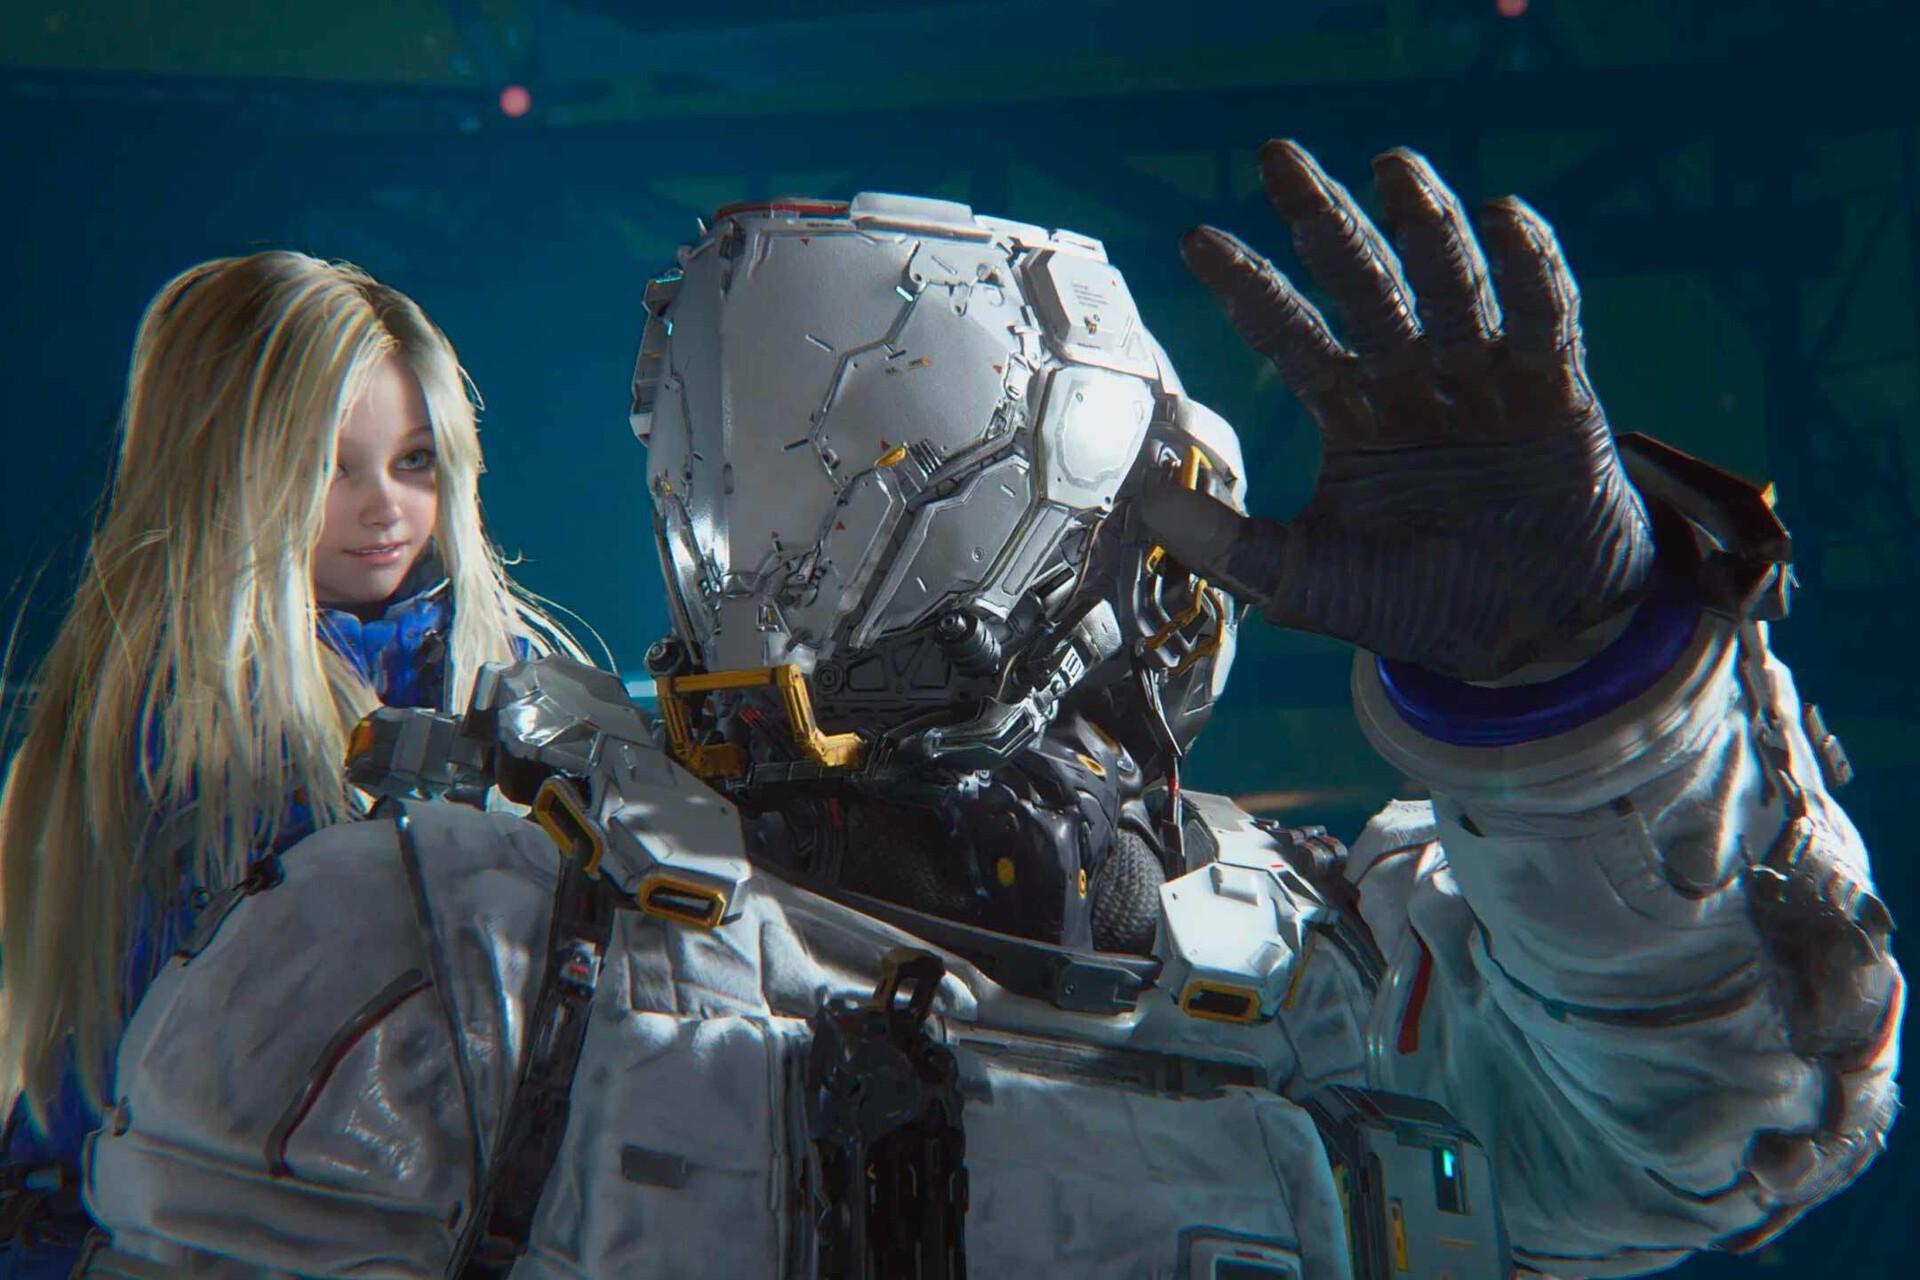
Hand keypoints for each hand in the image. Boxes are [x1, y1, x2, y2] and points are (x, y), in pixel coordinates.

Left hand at [1133, 140, 1654, 681]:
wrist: (1531, 634)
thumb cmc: (1422, 602)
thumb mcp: (1309, 582)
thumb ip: (1233, 546)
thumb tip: (1146, 503)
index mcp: (1352, 411)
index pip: (1289, 334)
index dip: (1247, 286)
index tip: (1195, 238)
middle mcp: (1412, 378)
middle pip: (1360, 281)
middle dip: (1321, 219)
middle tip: (1278, 156)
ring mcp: (1484, 377)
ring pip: (1448, 282)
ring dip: (1421, 221)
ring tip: (1392, 163)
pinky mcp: (1554, 390)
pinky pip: (1544, 316)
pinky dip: (1530, 267)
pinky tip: (1505, 216)